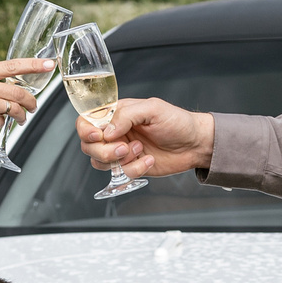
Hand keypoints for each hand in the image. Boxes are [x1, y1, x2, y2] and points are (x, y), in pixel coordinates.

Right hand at [0, 59, 51, 167]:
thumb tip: (14, 88)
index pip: (11, 65)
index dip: (34, 65)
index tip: (49, 64)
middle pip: (18, 90)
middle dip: (31, 101)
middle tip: (33, 108)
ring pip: (15, 107)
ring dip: (21, 116)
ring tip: (19, 121)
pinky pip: (3, 122)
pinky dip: (1, 126)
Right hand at [78, 98, 213, 178]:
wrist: (195, 144)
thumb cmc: (177, 122)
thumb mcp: (153, 109)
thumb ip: (127, 115)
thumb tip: (107, 130)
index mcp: (116, 113)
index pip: (86, 121)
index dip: (87, 130)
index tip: (100, 135)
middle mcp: (115, 132)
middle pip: (88, 145)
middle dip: (104, 150)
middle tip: (125, 147)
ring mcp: (121, 150)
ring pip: (99, 162)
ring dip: (119, 160)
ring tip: (140, 151)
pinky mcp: (130, 166)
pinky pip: (120, 173)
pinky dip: (134, 169)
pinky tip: (149, 159)